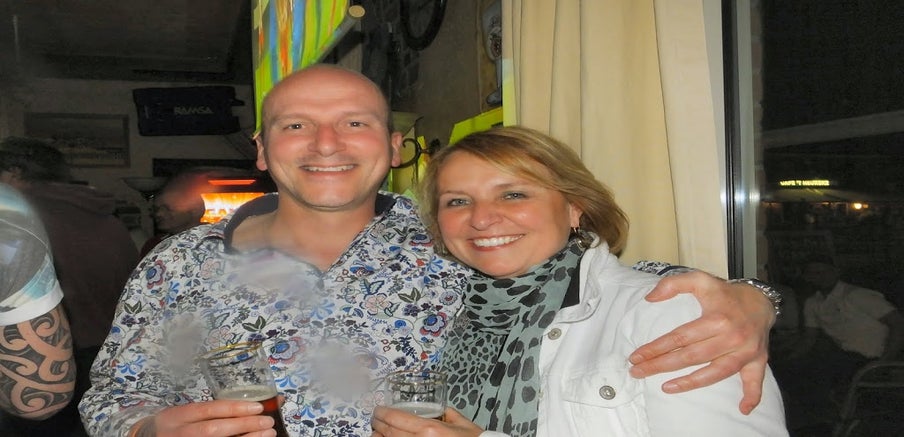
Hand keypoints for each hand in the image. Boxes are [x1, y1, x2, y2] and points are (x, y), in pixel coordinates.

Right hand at [130, 400, 276, 436]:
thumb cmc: (173, 426)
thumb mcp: (184, 413)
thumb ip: (209, 412)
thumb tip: (249, 407)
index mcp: (179, 416)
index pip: (209, 410)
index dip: (234, 408)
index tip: (257, 407)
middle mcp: (180, 433)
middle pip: (214, 430)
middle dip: (244, 426)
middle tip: (267, 422)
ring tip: (267, 434)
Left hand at [371, 406, 482, 436]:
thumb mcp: (460, 422)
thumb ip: (445, 412)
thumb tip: (435, 408)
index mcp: (430, 429)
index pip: (396, 418)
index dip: (382, 413)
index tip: (378, 410)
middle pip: (388, 433)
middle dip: (377, 425)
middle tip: (375, 420)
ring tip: (377, 433)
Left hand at [628, 271, 774, 414]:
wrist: (761, 300)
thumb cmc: (725, 293)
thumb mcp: (699, 279)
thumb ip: (673, 284)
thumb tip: (649, 298)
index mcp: (716, 319)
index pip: (679, 337)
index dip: (655, 348)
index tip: (636, 356)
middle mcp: (731, 337)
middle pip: (691, 357)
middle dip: (661, 366)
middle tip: (637, 372)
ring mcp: (745, 351)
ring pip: (716, 373)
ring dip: (690, 383)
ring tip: (666, 388)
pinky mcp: (758, 360)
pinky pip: (755, 381)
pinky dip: (752, 396)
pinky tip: (742, 409)